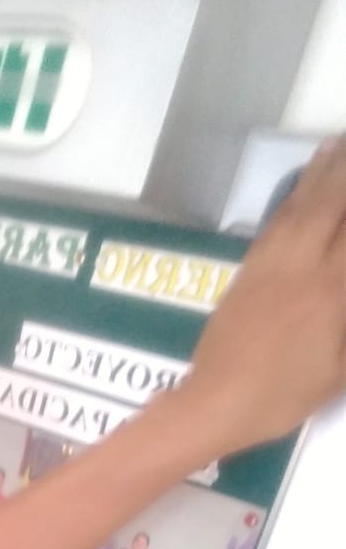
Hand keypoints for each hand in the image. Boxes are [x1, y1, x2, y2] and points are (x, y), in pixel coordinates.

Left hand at [181, 137, 345, 453]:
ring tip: (333, 146)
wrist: (216, 403)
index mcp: (333, 292)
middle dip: (345, 171)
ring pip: (298, 208)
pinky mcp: (244, 273)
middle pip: (331, 205)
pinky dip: (289, 199)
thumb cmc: (284, 397)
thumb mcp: (340, 371)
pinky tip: (298, 188)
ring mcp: (269, 267)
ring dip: (318, 174)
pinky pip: (272, 226)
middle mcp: (303, 269)